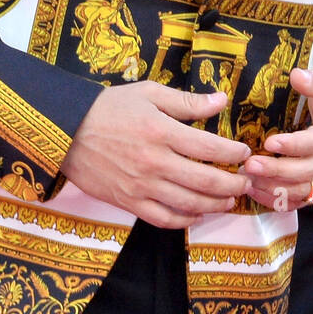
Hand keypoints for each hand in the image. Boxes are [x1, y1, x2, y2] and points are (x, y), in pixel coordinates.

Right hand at [61, 82, 250, 228]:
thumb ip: (186, 101)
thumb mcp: (148, 93)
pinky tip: (197, 214)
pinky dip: (185, 220)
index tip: (244, 152)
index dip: (234, 153)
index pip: (210, 149)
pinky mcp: (128, 202)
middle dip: (233, 184)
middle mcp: (155, 162)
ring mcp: (142, 186)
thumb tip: (221, 100)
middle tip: (246, 181)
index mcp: (161, 132)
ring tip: (229, 199)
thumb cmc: (108, 107)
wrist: (66, 131)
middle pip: (206, 182)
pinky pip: (163, 219)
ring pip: (189, 204)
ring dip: (215, 205)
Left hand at [241, 67, 312, 210]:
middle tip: (249, 165)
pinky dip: (278, 202)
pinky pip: (300, 202)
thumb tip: (296, 75)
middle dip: (276, 170)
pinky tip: (256, 193)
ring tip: (246, 180)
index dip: (293, 145)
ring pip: (302, 191)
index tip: (269, 142)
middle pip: (306, 171)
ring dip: (273, 189)